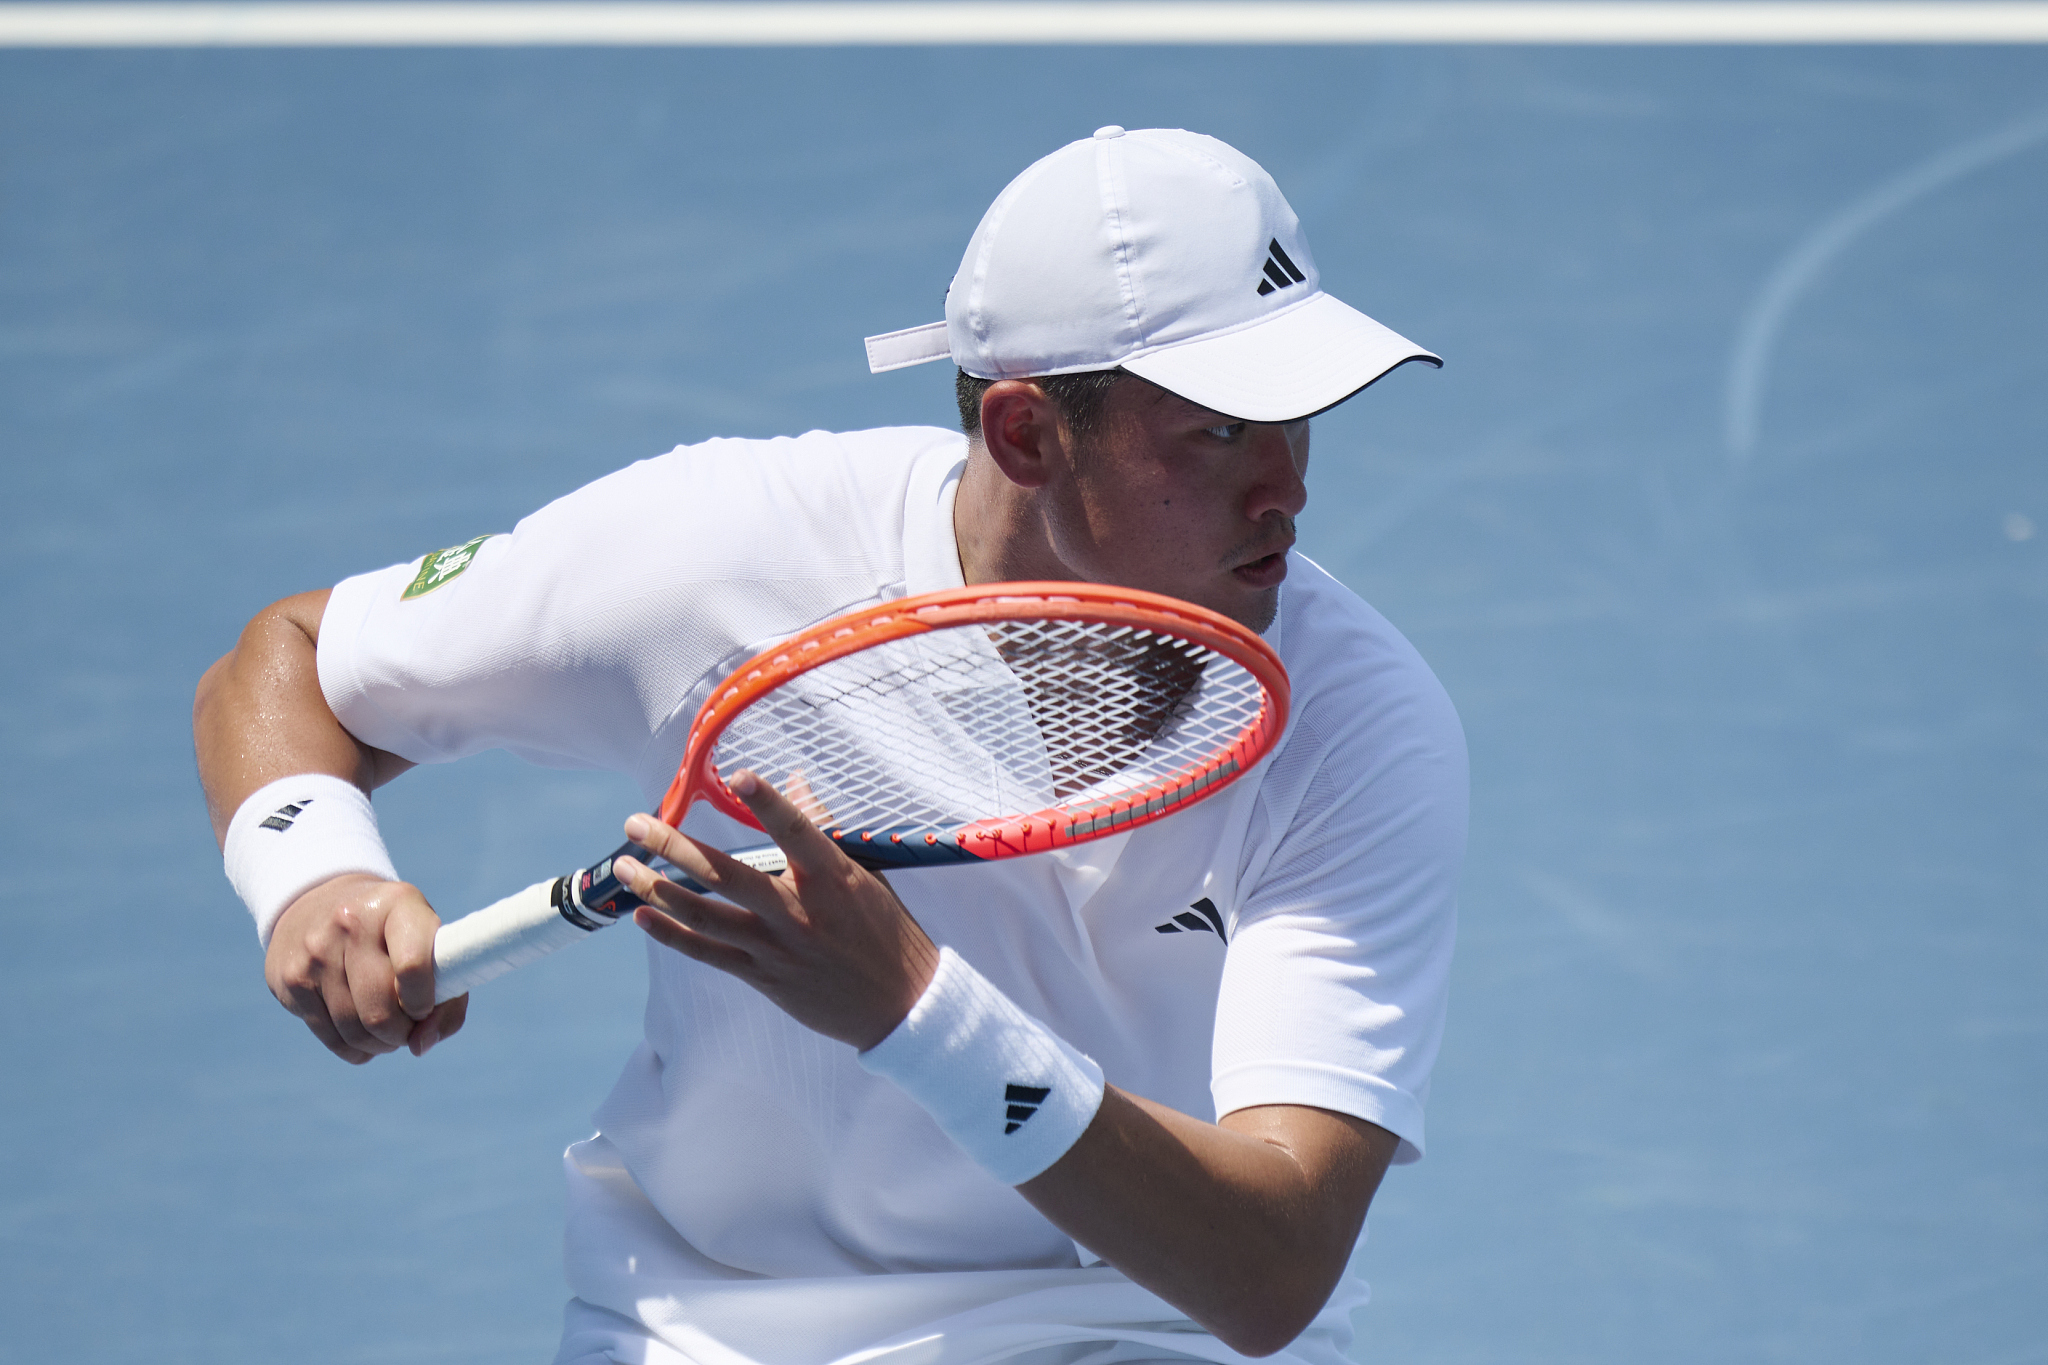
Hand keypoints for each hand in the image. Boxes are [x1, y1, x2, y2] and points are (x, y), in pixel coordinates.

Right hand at [265, 874, 466, 1063]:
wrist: (318, 903)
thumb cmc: (396, 936)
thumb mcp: (432, 946)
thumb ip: (449, 999)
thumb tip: (421, 1045)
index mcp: (398, 905)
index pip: (413, 967)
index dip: (424, 1003)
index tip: (426, 1007)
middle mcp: (351, 923)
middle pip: (381, 1012)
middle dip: (403, 1032)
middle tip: (409, 1024)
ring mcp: (316, 952)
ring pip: (357, 1032)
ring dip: (382, 1043)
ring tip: (389, 1027)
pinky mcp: (291, 980)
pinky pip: (334, 1041)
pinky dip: (357, 1047)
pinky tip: (363, 1028)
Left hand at [615, 771, 940, 1049]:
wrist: (900, 1003)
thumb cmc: (884, 929)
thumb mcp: (864, 873)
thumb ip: (823, 828)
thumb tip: (794, 781)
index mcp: (833, 878)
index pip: (798, 831)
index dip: (769, 804)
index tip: (739, 775)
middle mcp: (800, 911)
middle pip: (727, 875)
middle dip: (674, 847)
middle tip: (636, 825)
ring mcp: (778, 946)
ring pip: (706, 916)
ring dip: (658, 890)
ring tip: (624, 868)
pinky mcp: (765, 976)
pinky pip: (709, 954)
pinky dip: (672, 936)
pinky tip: (642, 917)